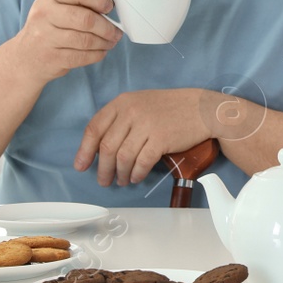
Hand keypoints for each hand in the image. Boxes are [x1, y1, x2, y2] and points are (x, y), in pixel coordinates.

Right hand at [8, 0, 120, 85]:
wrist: (25, 56)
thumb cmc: (50, 26)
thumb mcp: (57, 5)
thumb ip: (80, 1)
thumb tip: (111, 5)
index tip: (109, 7)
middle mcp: (44, 13)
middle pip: (86, 18)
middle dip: (107, 27)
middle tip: (116, 31)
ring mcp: (45, 37)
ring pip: (86, 40)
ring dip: (105, 42)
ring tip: (110, 41)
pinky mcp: (51, 58)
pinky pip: (82, 57)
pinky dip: (97, 54)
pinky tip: (100, 51)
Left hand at [74, 89, 212, 186]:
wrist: (201, 108)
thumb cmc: (169, 107)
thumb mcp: (140, 104)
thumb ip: (120, 119)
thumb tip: (99, 147)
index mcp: (122, 102)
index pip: (94, 128)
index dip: (85, 150)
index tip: (81, 165)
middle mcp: (131, 112)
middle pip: (107, 147)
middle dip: (103, 168)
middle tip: (103, 180)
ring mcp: (146, 125)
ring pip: (123, 157)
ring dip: (119, 174)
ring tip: (122, 180)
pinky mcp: (161, 139)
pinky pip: (141, 162)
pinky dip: (136, 173)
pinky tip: (136, 177)